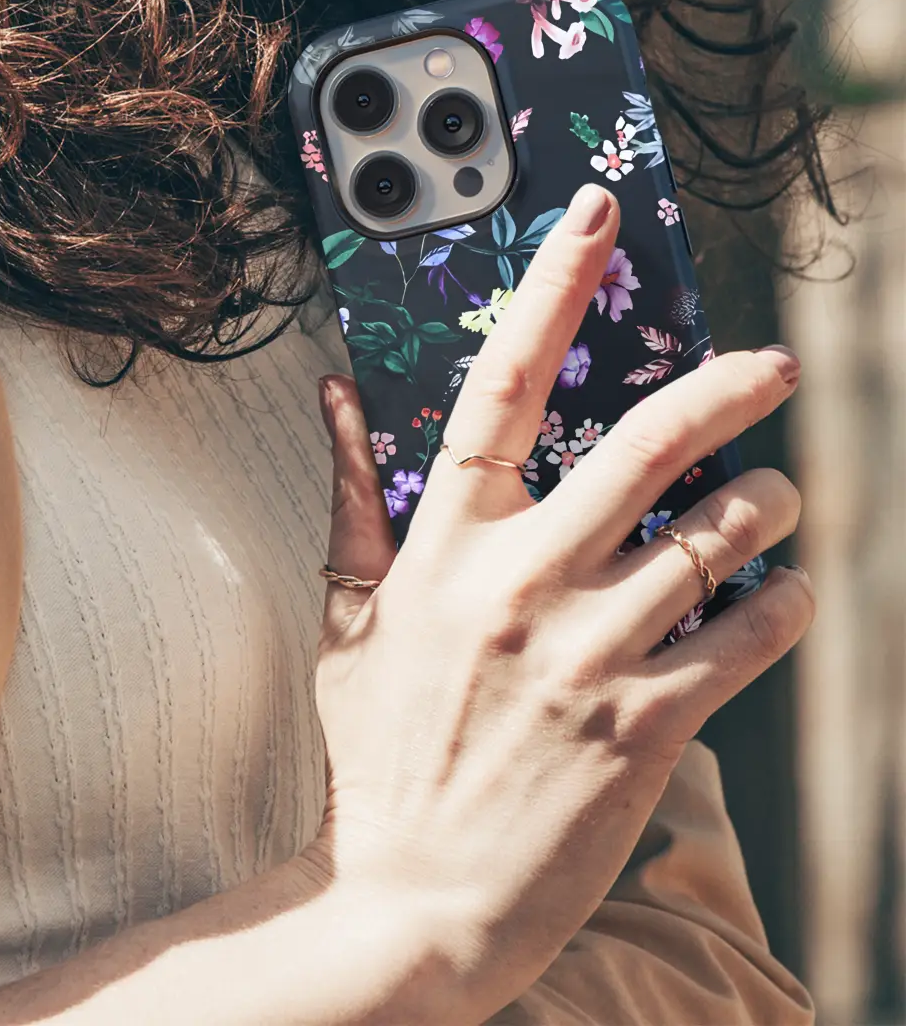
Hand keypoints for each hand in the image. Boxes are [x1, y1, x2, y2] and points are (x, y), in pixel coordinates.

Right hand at [311, 183, 812, 1020]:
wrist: (410, 898)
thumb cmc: (378, 752)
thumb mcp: (348, 620)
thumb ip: (351, 500)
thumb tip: (335, 396)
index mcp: (445, 548)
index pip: (500, 387)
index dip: (550, 291)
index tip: (595, 219)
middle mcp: (521, 584)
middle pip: (648, 444)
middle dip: (729, 388)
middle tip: (772, 367)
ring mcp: (588, 653)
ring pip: (718, 537)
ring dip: (770, 506)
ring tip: (778, 501)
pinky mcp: (647, 725)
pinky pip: (749, 636)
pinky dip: (783, 603)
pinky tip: (780, 596)